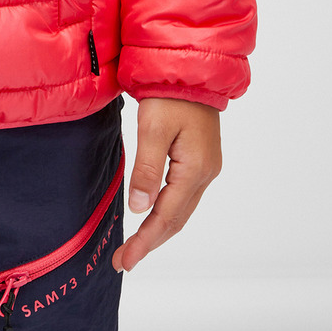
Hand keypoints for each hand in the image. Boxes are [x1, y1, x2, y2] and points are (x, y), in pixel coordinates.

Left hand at [111, 98, 221, 274]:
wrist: (191, 70)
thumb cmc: (171, 94)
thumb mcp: (152, 128)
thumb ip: (146, 169)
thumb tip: (139, 208)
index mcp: (195, 169)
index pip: (167, 216)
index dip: (145, 241)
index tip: (126, 260)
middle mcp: (205, 173)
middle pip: (176, 219)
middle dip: (150, 242)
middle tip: (125, 260)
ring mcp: (206, 168)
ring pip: (181, 211)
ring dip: (158, 231)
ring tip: (135, 247)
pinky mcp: (201, 161)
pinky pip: (183, 198)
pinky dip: (166, 214)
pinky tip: (153, 218)